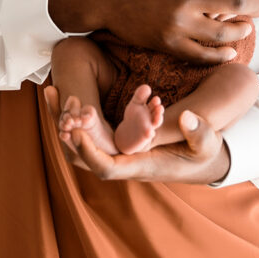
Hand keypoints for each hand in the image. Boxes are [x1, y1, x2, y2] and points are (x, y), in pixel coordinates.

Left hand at [44, 86, 230, 184]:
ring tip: (51, 89)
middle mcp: (123, 162)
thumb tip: (186, 116)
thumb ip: (199, 132)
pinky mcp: (116, 139)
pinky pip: (88, 131)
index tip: (75, 132)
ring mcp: (117, 151)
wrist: (199, 160)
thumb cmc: (203, 153)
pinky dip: (74, 114)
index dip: (88, 152)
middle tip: (58, 100)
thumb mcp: (207, 143)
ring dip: (64, 119)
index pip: (105, 168)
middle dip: (66, 131)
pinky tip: (63, 91)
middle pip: (83, 156)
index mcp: (140, 166)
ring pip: (81, 142)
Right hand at [48, 0, 254, 63]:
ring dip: (240, 29)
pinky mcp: (167, 42)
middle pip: (237, 1)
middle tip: (257, 4)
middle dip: (253, 2)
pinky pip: (200, 54)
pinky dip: (219, 55)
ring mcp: (177, 22)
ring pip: (224, 31)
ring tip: (246, 27)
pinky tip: (228, 51)